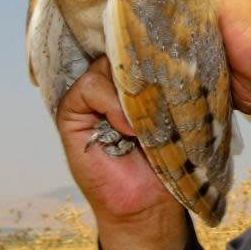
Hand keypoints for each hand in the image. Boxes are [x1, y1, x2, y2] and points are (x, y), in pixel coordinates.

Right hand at [57, 55, 186, 249]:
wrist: (150, 204)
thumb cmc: (169, 159)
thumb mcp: (176, 114)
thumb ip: (170, 84)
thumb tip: (178, 50)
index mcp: (137, 79)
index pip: (141, 45)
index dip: (154, 47)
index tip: (174, 57)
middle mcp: (111, 82)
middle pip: (123, 49)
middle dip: (144, 65)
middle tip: (164, 86)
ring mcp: (90, 96)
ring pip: (107, 65)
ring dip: (131, 89)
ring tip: (147, 120)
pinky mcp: (72, 112)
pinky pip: (90, 87)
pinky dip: (112, 104)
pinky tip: (129, 129)